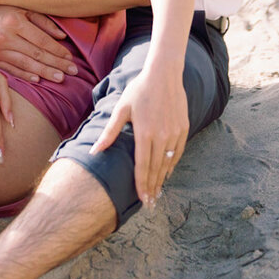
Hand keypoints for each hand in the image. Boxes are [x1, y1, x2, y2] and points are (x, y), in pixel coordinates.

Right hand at [0, 6, 78, 84]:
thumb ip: (42, 21)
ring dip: (44, 73)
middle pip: (36, 54)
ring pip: (25, 64)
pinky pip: (11, 69)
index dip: (58, 51)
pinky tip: (38, 80)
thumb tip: (61, 37)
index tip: (70, 58)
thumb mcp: (20, 8)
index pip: (42, 41)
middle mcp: (6, 37)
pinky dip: (25, 75)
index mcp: (15, 22)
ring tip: (60, 78)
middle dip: (56, 64)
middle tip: (73, 72)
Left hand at [90, 56, 188, 206]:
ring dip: (162, 179)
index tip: (142, 200)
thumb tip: (94, 151)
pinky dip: (172, 165)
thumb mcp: (121, 109)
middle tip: (150, 204)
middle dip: (153, 188)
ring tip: (158, 193)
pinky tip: (167, 173)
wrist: (164, 75)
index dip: (142, 184)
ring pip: (168, 163)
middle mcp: (161, 136)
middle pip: (156, 169)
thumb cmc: (139, 90)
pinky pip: (177, 153)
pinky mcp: (184, 129)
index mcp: (144, 132)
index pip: (142, 166)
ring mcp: (174, 133)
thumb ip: (110, 132)